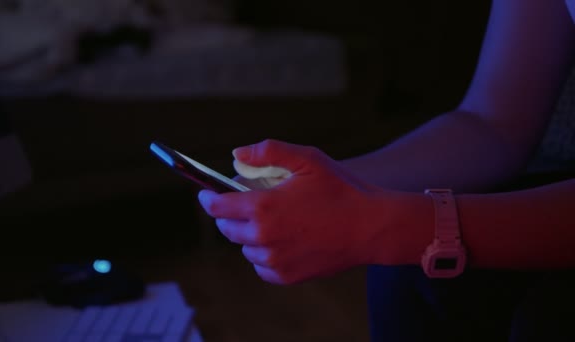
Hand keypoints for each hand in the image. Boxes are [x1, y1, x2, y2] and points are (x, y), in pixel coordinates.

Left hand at [198, 139, 393, 284]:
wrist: (371, 227)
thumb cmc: (341, 190)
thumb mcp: (307, 159)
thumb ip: (268, 152)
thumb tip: (237, 154)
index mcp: (263, 207)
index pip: (218, 207)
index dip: (207, 199)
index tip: (205, 194)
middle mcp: (264, 237)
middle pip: (227, 229)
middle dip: (228, 215)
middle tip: (239, 205)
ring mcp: (275, 260)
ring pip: (245, 248)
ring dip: (249, 235)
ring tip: (268, 222)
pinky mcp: (287, 276)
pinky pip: (262, 267)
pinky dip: (264, 254)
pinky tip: (280, 241)